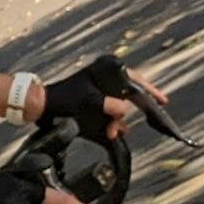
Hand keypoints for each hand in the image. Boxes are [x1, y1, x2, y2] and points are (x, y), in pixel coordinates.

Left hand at [36, 64, 170, 139]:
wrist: (41, 106)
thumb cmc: (63, 98)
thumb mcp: (87, 101)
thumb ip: (107, 105)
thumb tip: (126, 111)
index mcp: (105, 71)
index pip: (134, 79)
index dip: (149, 90)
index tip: (162, 101)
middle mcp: (104, 79)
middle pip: (128, 95)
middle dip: (128, 112)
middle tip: (134, 122)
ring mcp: (99, 92)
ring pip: (119, 107)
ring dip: (118, 121)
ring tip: (112, 131)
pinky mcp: (93, 104)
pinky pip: (110, 114)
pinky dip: (113, 123)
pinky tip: (113, 132)